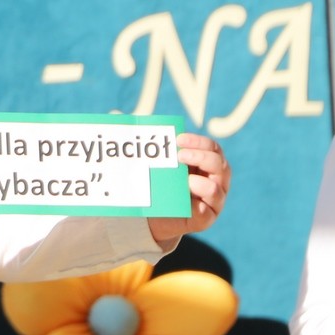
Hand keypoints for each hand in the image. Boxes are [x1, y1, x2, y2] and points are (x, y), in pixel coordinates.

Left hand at [147, 132, 229, 246]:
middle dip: (201, 157)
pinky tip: (186, 197)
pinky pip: (206, 212)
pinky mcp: (205, 219)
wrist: (153, 215)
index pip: (213, 148)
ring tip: (185, 180)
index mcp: (207, 163)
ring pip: (215, 188)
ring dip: (200, 182)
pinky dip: (197, 205)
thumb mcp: (154, 161)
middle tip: (179, 156)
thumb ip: (142, 140)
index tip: (178, 139)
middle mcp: (216, 180)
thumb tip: (115, 115)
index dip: (199, 141)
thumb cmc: (158, 182)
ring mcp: (213, 201)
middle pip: (219, 164)